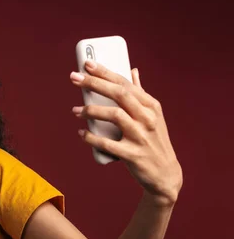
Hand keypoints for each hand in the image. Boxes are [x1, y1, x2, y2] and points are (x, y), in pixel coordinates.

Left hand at [70, 60, 182, 205]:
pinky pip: (107, 143)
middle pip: (119, 94)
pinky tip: (82, 133)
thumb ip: (140, 94)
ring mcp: (141, 137)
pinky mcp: (132, 155)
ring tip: (76, 110)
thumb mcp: (152, 116)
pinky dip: (91, 137)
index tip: (87, 64)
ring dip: (91, 111)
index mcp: (151, 106)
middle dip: (95, 83)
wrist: (164, 174)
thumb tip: (133, 71)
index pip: (125, 84)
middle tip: (75, 78)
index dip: (105, 72)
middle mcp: (148, 118)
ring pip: (114, 115)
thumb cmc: (153, 141)